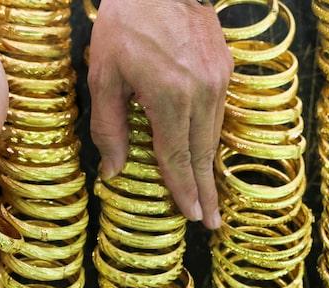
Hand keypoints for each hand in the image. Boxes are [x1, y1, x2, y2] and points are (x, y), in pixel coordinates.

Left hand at [89, 0, 232, 229]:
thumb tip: (113, 172)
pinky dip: (211, 137)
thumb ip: (108, 128)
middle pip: (202, 153)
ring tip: (208, 195)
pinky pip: (218, 111)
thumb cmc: (124, 24)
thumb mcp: (103, 76)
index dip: (183, 190)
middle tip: (210, 222)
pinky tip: (206, 154)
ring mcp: (218, 77)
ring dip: (209, 166)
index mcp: (170, 97)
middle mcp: (202, 90)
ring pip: (214, 133)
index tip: (192, 216)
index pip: (177, 157)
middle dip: (205, 190)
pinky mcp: (224, 66)